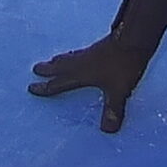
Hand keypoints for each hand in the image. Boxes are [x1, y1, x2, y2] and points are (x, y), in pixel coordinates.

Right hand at [28, 32, 150, 133]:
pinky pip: (80, 52)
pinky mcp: (100, 45)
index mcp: (81, 73)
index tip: (31, 87)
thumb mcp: (119, 90)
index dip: (45, 87)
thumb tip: (107, 131)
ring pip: (70, 57)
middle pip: (60, 66)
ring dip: (60, 60)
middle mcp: (82, 62)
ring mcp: (90, 52)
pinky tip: (80, 55)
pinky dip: (74, 55)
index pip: (59, 83)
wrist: (134, 36)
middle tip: (35, 68)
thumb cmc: (123, 64)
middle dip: (48, 69)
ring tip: (53, 60)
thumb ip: (113, 109)